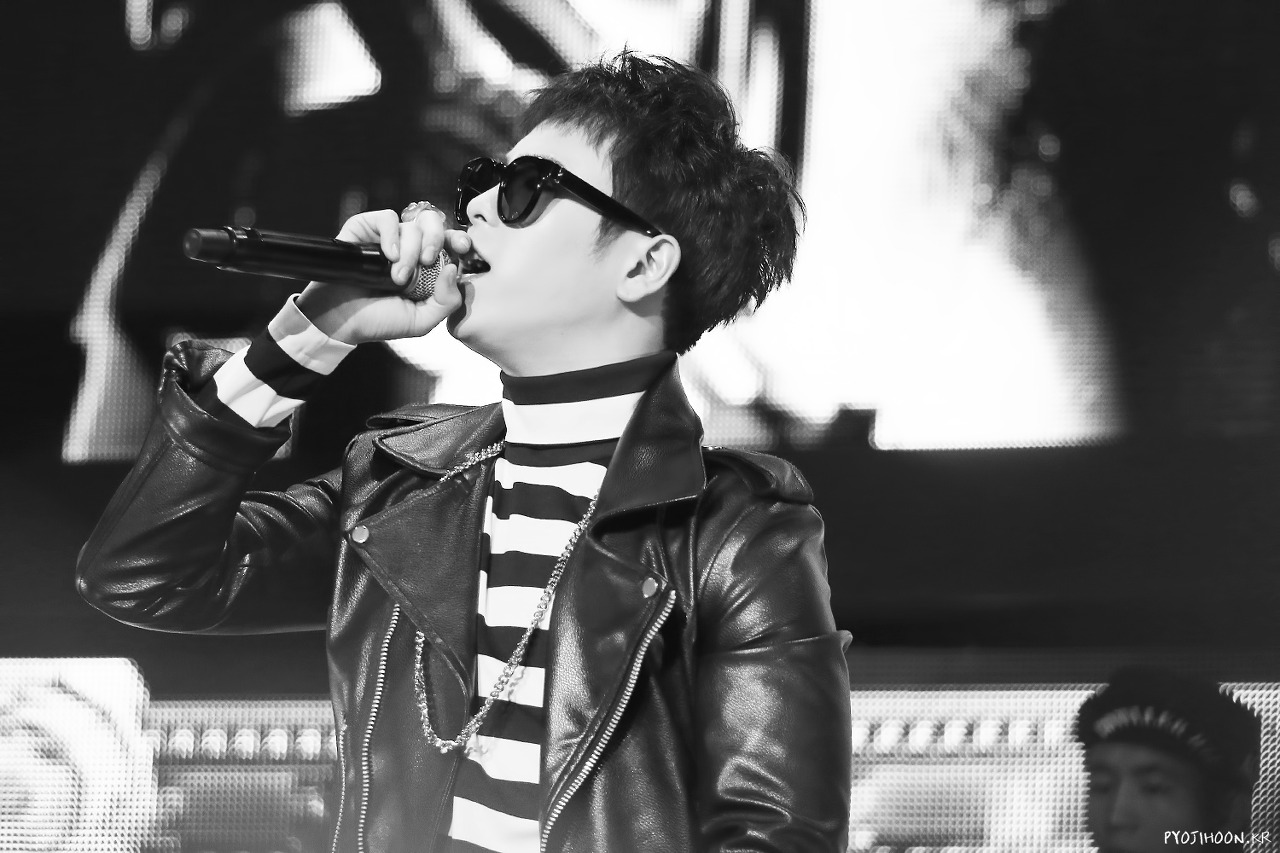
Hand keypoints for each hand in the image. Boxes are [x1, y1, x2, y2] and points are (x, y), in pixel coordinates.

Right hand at [295, 207, 471, 343]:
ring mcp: (388, 238)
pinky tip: (387, 255)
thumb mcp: (421, 321)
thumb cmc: (378, 321)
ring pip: (412, 226)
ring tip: (396, 277)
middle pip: (434, 225)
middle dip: (436, 241)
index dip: (459, 240)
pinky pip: (387, 217)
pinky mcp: (366, 229)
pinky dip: (391, 234)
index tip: (462, 248)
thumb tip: (454, 268)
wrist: (340, 320)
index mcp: (428, 268)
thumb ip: (447, 301)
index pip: (450, 243)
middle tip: (427, 262)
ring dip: (409, 252)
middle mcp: (410, 249)